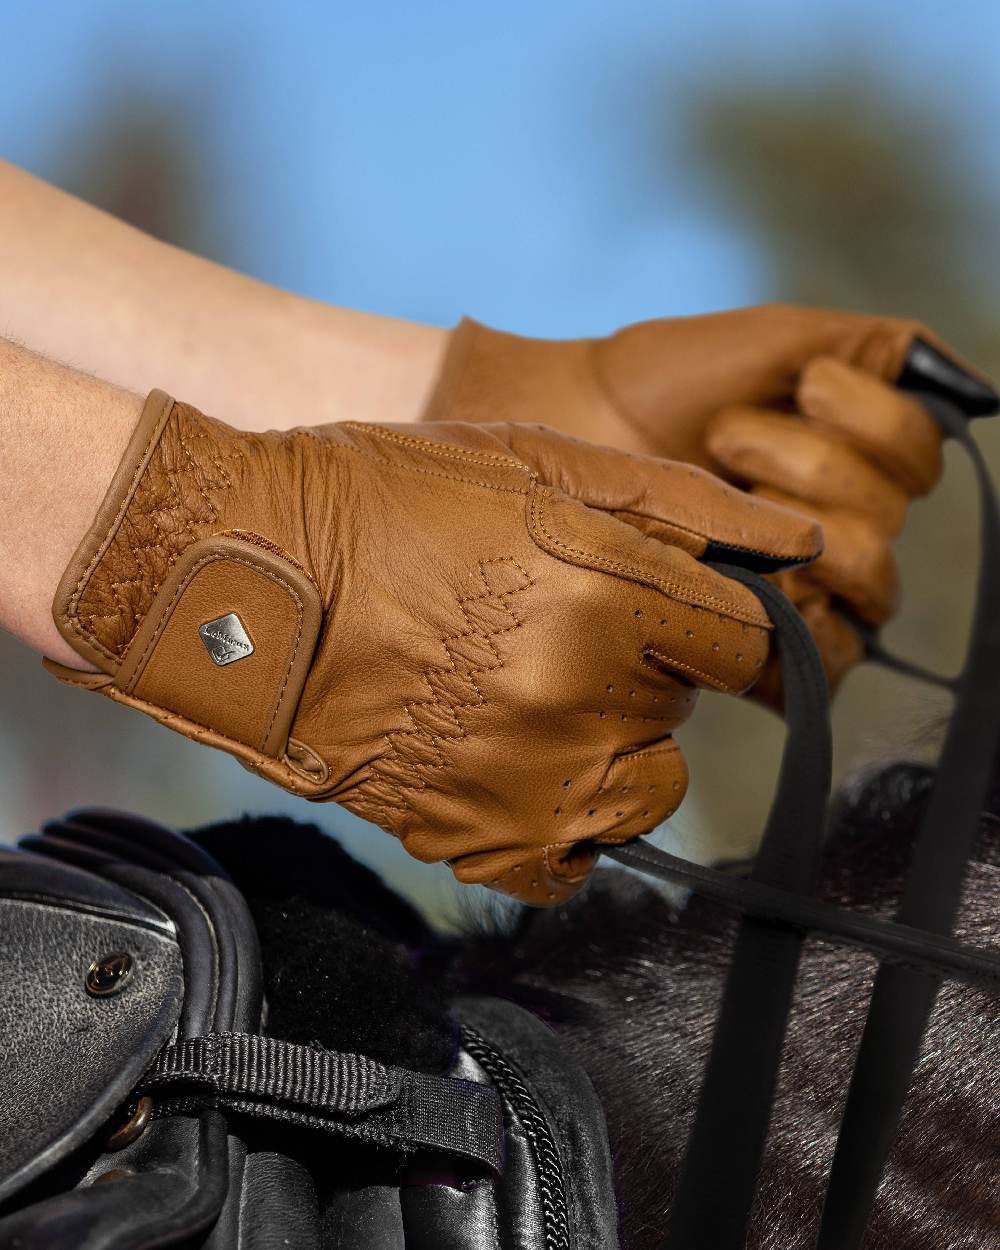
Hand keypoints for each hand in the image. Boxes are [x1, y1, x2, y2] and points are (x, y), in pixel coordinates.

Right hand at [46, 390, 817, 902]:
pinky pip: (572, 866)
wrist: (242, 580)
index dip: (712, 621)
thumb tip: (795, 541)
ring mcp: (525, 778)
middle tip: (554, 626)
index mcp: (604, 592)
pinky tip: (509, 762)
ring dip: (613, 747)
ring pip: (646, 791)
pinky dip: (558, 821)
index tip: (670, 614)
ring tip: (532, 696)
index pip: (746, 641)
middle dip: (645, 667)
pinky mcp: (471, 836)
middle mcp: (579, 696)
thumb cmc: (380, 501)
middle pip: (687, 705)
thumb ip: (677, 501)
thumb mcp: (532, 460)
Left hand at [426, 306, 996, 701]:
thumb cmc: (660, 385)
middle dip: (806, 467)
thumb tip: (973, 387)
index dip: (869, 422)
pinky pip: (832, 660)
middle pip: (889, 524)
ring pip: (867, 583)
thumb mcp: (775, 341)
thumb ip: (876, 350)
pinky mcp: (763, 646)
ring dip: (787, 526)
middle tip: (725, 438)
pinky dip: (799, 619)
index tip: (798, 386)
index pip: (921, 461)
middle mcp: (841, 529)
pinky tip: (736, 577)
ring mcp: (804, 592)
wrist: (569, 431)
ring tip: (708, 497)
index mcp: (854, 461)